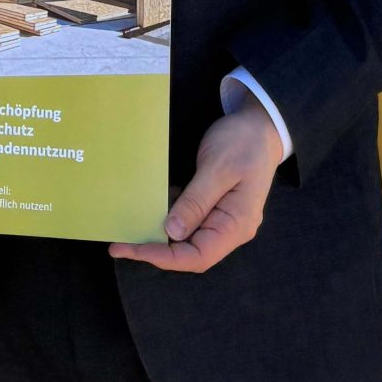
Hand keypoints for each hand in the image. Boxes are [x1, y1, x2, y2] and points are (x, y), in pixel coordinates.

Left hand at [109, 103, 282, 275]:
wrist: (260, 125)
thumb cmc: (243, 143)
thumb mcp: (217, 168)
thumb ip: (195, 201)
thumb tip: (171, 231)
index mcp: (236, 225)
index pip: (197, 256)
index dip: (164, 257)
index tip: (132, 248)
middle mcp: (231, 230)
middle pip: (191, 252)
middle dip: (156, 250)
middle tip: (121, 244)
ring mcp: (223, 219)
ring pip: (188, 239)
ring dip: (160, 236)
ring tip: (129, 229)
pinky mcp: (215, 207)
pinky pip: (190, 221)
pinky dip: (169, 218)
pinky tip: (152, 207)